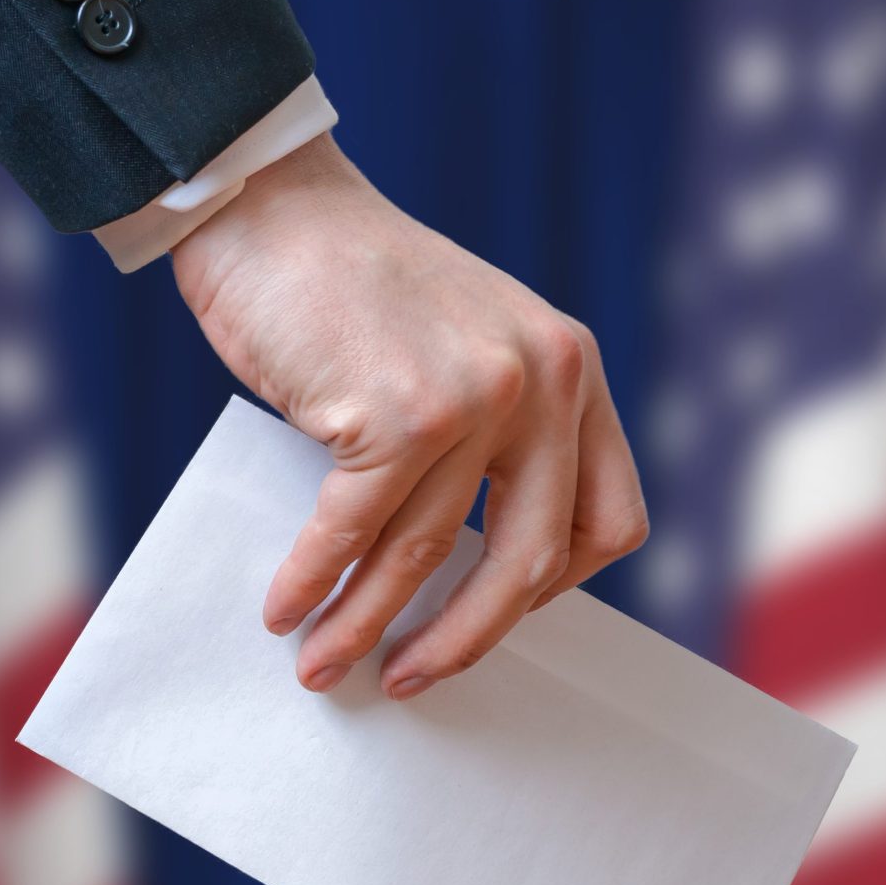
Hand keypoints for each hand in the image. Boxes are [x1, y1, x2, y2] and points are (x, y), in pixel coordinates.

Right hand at [170, 134, 646, 698]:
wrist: (274, 206)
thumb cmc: (358, 289)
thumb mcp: (474, 344)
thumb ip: (499, 434)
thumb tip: (470, 575)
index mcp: (575, 369)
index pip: (611, 519)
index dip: (558, 586)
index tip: (497, 611)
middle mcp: (544, 382)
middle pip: (531, 561)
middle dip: (465, 639)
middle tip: (412, 678)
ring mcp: (474, 397)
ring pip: (427, 555)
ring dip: (365, 626)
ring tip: (323, 666)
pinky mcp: (395, 413)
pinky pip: (354, 531)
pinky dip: (313, 583)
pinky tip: (285, 609)